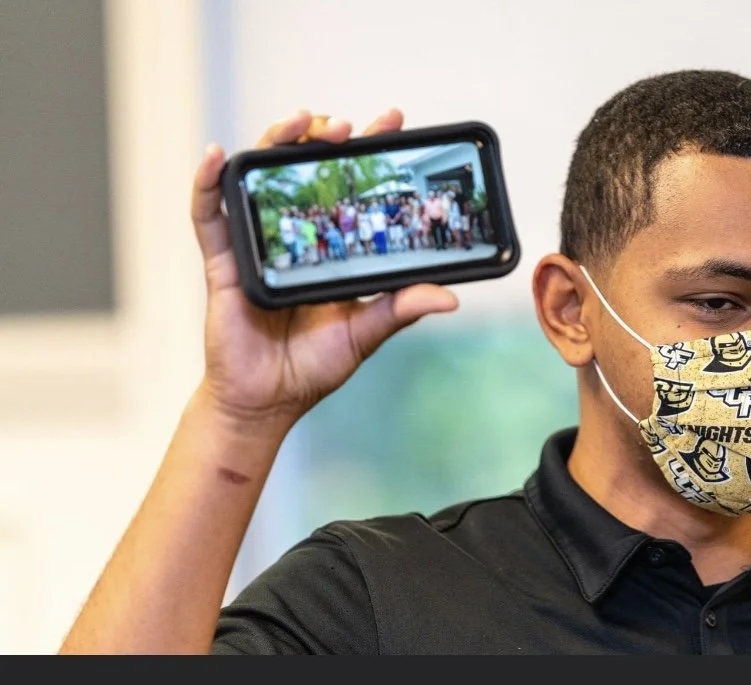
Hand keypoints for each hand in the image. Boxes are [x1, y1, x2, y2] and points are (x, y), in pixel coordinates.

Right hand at [191, 108, 458, 429]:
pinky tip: (217, 156)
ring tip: (299, 124)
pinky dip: (207, 181)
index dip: (365, 151)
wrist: (265, 402)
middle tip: (346, 126)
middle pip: (302, 169)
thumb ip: (400, 309)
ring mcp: (254, 244)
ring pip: (257, 177)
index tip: (391, 122)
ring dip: (275, 142)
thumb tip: (449, 297)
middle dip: (323, 137)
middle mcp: (290, 235)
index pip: (348, 185)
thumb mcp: (365, 332)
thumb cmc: (311, 367)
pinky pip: (208, 215)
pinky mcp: (222, 262)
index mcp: (327, 245)